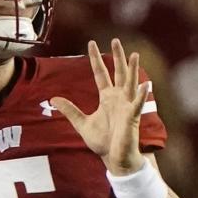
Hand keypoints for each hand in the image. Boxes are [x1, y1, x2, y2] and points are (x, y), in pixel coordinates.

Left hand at [51, 39, 148, 174]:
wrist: (114, 158)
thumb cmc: (102, 142)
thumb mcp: (82, 124)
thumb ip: (70, 110)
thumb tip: (53, 98)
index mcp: (107, 98)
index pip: (100, 73)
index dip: (96, 59)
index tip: (91, 43)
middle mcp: (118, 98)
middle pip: (118, 73)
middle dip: (117, 56)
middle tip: (115, 39)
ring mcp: (127, 106)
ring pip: (130, 83)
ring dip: (133, 69)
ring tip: (134, 54)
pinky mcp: (132, 117)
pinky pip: (137, 104)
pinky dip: (141, 94)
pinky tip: (144, 84)